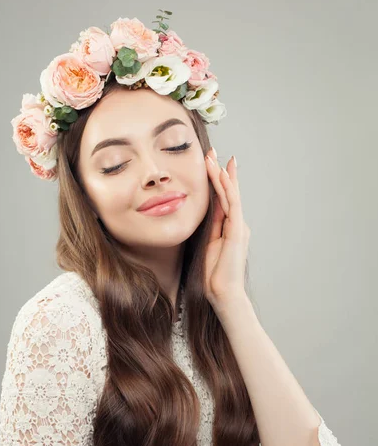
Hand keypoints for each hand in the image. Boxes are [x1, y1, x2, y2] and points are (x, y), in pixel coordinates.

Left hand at [203, 147, 250, 308]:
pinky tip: (222, 175)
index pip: (223, 199)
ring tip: (213, 158)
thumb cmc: (214, 273)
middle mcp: (237, 223)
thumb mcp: (208, 242)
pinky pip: (232, 204)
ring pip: (230, 194)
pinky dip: (227, 189)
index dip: (218, 180)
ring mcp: (239, 226)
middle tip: (213, 152)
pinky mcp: (238, 231)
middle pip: (229, 192)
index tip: (211, 163)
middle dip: (221, 171)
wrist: (223, 292)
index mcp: (230, 227)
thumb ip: (210, 225)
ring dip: (221, 175)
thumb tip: (205, 208)